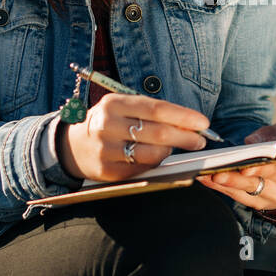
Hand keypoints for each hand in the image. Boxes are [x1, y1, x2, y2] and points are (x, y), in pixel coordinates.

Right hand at [58, 94, 207, 182]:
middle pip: (157, 132)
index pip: (156, 109)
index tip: (203, 123)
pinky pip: (142, 168)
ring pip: (152, 154)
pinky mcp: (107, 171)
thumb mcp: (123, 107)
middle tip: (201, 140)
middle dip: (185, 137)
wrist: (73, 145)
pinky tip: (160, 157)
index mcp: (113, 104)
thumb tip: (190, 124)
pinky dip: (156, 163)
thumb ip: (152, 112)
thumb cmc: (109, 122)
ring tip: (178, 147)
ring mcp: (105, 150)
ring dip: (171, 151)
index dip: (183, 116)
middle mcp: (107, 125)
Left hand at [200, 122, 275, 213]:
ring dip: (231, 181)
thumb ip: (273, 133)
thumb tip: (250, 141)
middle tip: (243, 168)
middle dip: (256, 170)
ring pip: (250, 187)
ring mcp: (271, 194)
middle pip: (271, 174)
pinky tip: (206, 178)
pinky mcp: (255, 203)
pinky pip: (235, 195)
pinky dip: (219, 187)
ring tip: (214, 174)